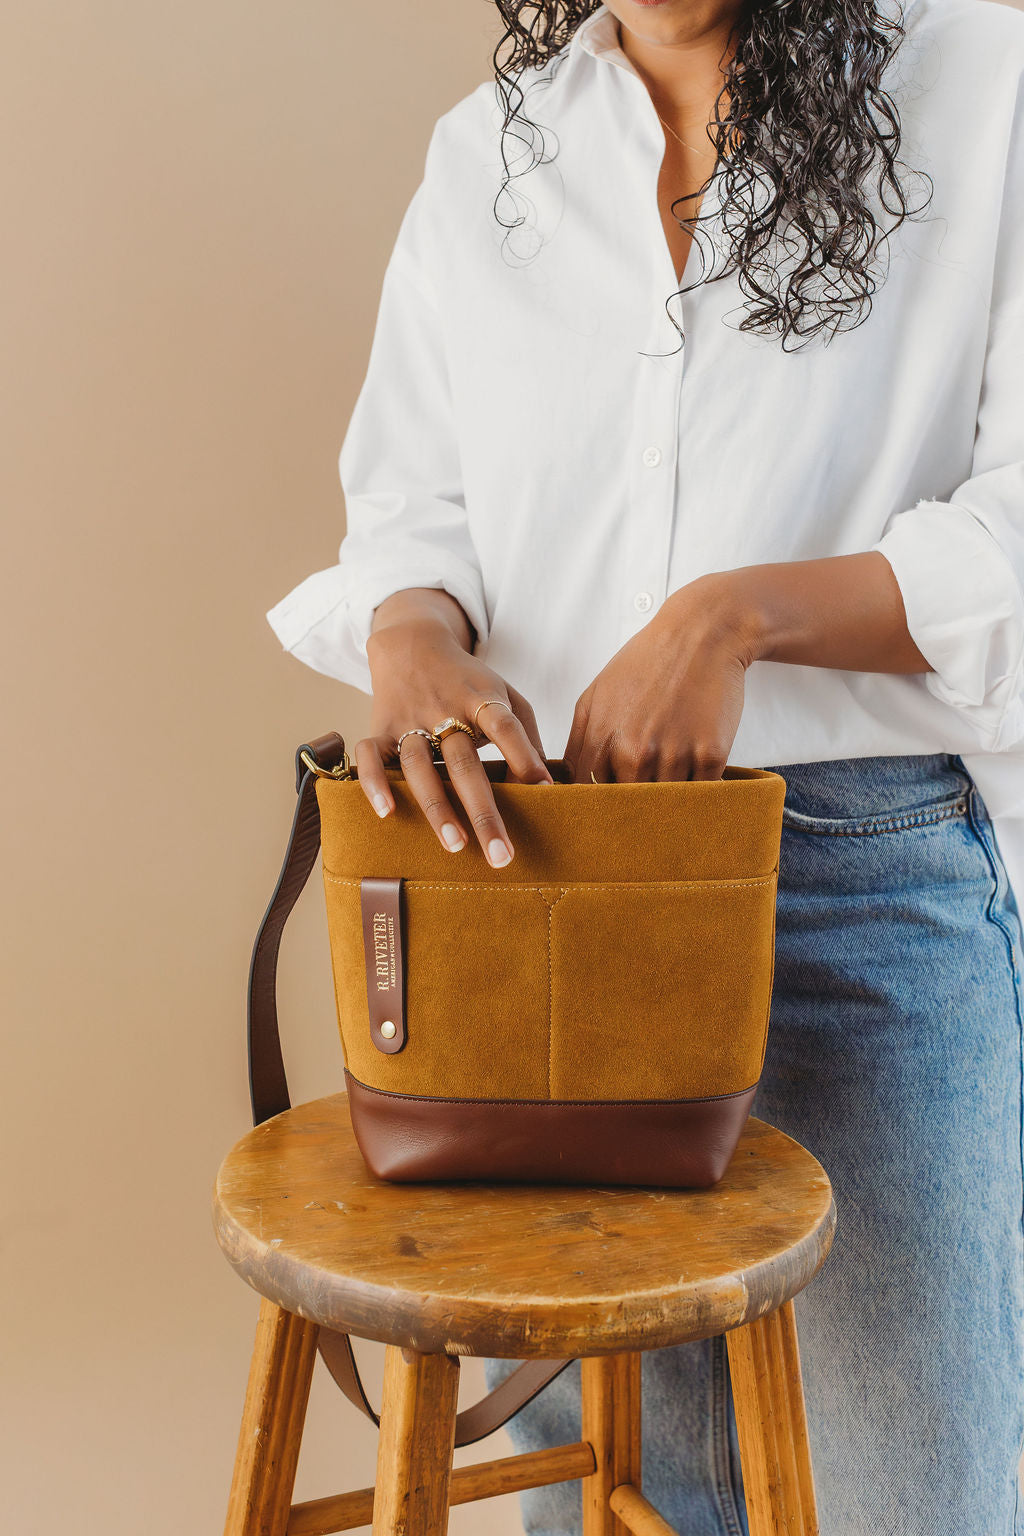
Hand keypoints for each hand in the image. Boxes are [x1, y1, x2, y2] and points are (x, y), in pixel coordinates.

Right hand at [355, 615, 553, 866]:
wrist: (412, 645)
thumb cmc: (468, 681)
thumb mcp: (503, 692)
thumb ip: (525, 732)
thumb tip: (547, 783)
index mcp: (481, 699)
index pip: (506, 726)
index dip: (525, 757)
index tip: (544, 792)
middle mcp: (445, 710)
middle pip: (465, 762)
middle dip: (483, 810)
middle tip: (501, 855)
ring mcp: (410, 719)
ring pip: (419, 766)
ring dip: (437, 807)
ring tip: (455, 846)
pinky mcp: (381, 728)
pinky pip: (371, 755)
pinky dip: (375, 783)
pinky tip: (386, 813)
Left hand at [563, 574, 755, 782]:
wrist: (701, 634)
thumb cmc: (647, 662)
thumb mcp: (596, 693)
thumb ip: (579, 741)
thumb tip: (569, 782)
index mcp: (604, 738)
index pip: (591, 794)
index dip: (597, 802)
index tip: (607, 801)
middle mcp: (636, 751)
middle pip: (629, 804)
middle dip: (634, 802)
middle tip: (645, 786)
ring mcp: (675, 754)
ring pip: (667, 802)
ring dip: (669, 792)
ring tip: (674, 761)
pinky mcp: (711, 754)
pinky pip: (702, 791)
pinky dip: (699, 782)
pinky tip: (696, 755)